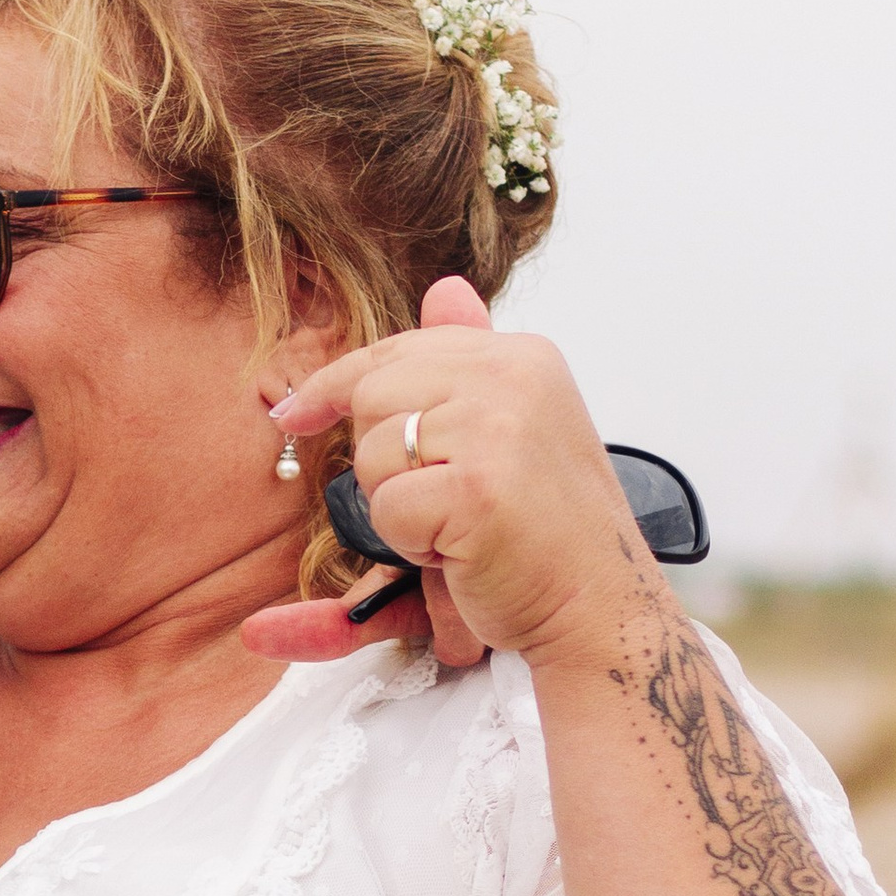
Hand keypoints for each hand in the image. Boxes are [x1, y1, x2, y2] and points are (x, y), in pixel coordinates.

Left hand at [243, 278, 648, 672]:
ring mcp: (497, 429)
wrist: (600, 607)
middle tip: (440, 500)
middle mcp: (514, 377)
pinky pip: (388, 509)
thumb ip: (468, 364)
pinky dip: (413, 545)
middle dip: (383, 461)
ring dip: (400, 508)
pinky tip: (464, 553)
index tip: (295, 413)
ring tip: (460, 526)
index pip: (398, 350)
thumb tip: (444, 288)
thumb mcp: (511, 429)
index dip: (336, 384)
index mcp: (522, 357)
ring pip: (374, 455)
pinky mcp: (477, 487)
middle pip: (373, 394)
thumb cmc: (549, 532)